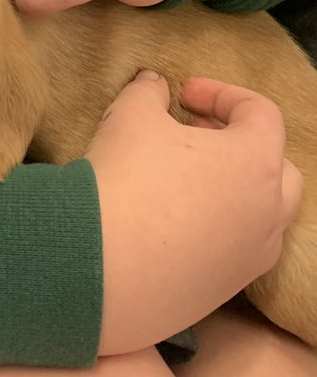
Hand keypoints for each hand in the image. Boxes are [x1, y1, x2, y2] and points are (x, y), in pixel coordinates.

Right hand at [92, 72, 303, 355]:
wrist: (97, 267)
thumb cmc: (125, 178)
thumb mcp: (131, 115)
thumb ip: (148, 91)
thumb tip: (154, 86)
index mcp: (255, 164)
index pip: (261, 114)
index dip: (221, 93)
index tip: (183, 94)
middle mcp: (267, 215)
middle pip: (278, 169)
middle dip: (241, 143)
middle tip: (196, 133)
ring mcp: (249, 259)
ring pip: (261, 216)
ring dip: (231, 189)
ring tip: (183, 178)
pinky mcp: (223, 291)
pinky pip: (234, 251)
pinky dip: (214, 228)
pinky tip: (168, 221)